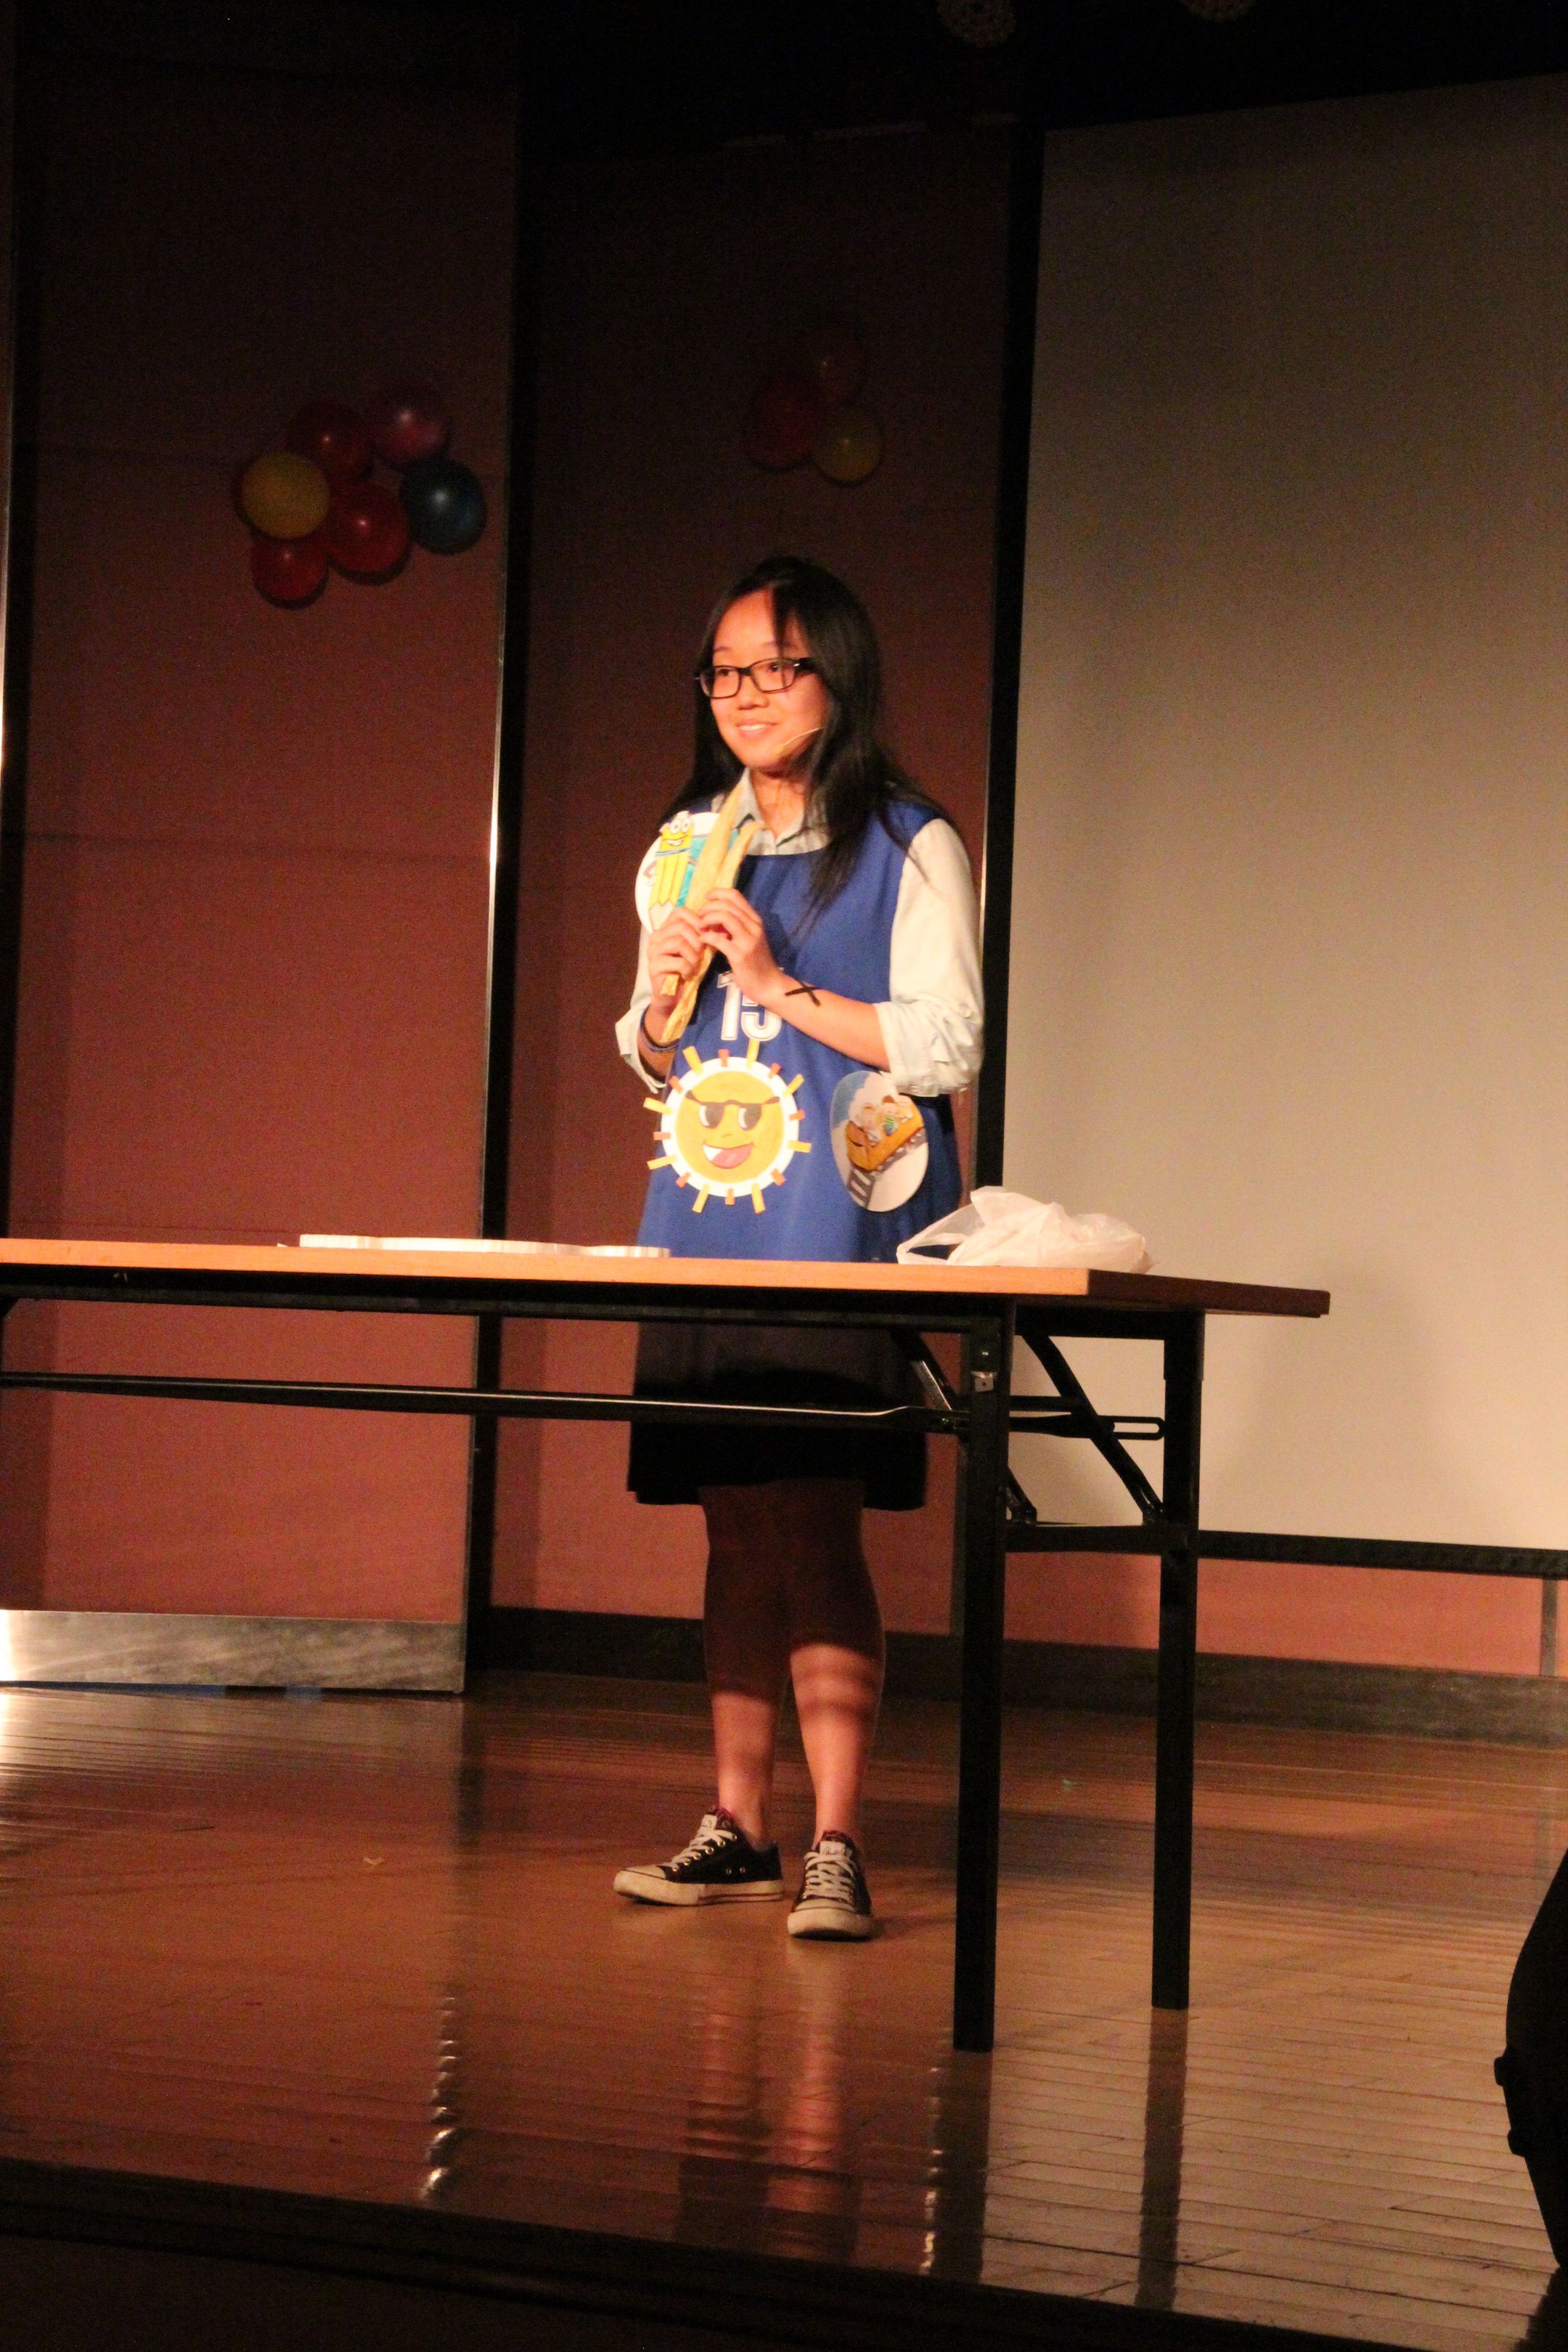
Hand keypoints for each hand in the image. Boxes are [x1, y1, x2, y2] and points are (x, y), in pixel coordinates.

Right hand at [646, 908, 702, 1009]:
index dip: (697, 920)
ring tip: (694, 964)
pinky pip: (678, 961)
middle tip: (701, 954)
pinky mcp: (654, 966)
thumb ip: (704, 936)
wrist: (672, 994)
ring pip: (679, 942)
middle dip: (697, 940)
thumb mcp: (696, 949)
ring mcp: (653, 951)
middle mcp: (656, 936)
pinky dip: (688, 968)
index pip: (680, 911)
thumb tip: (722, 926)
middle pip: (681, 926)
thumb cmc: (685, 969)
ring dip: (693, 955)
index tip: (705, 934)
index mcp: (665, 928)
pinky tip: (687, 973)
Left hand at [698, 888, 781, 1002]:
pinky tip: (702, 939)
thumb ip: (735, 926)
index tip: (706, 899)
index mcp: (755, 920)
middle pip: (727, 904)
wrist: (768, 985)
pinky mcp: (740, 955)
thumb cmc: (756, 962)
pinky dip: (707, 936)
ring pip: (725, 917)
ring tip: (700, 926)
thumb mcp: (748, 939)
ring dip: (707, 918)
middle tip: (699, 915)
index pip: (735, 895)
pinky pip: (719, 939)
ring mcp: (748, 941)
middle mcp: (754, 927)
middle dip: (708, 907)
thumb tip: (714, 916)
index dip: (718, 893)